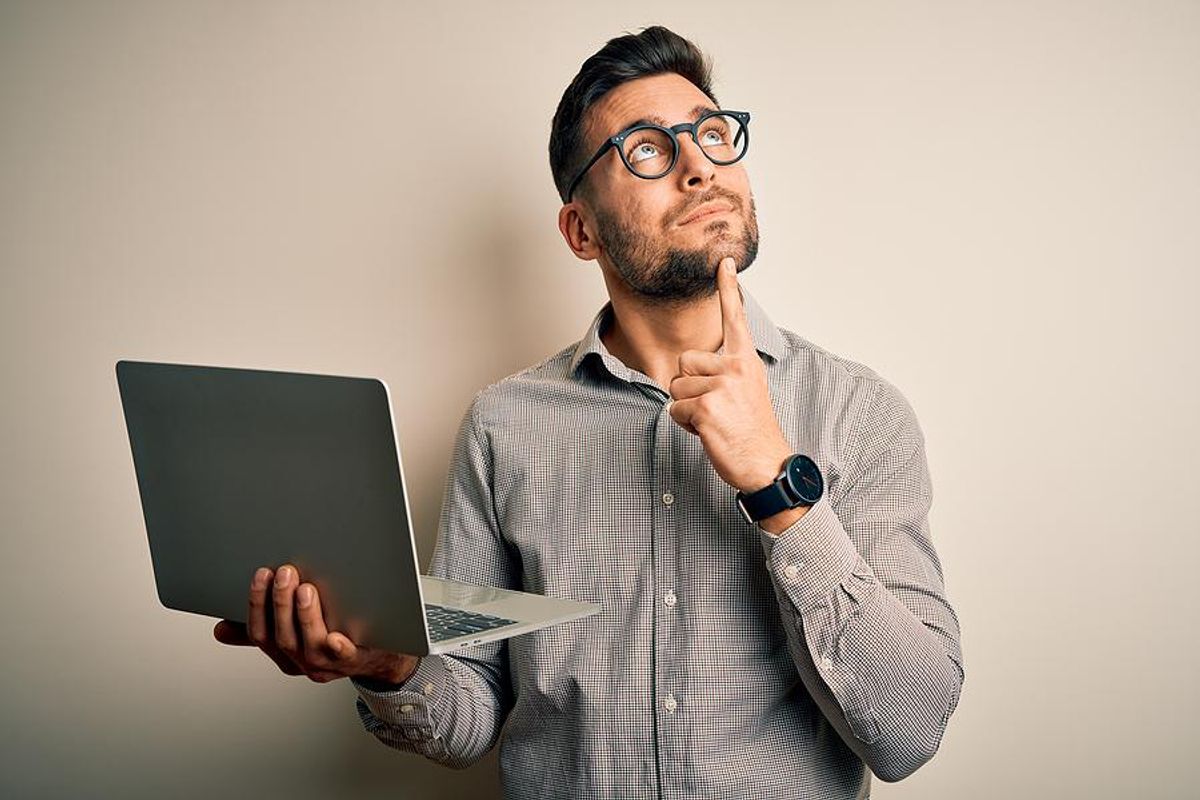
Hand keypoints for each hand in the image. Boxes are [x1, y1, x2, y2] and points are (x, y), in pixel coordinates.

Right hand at [213, 564, 418, 684]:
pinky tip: (335, 635)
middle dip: (280, 603)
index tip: (261, 574)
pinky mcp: (354, 661)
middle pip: (283, 637)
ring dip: (304, 616)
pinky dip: (337, 647)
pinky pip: (344, 657)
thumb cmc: (334, 638)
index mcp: (283, 653)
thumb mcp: (294, 634)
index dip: (256, 605)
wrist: (377, 657)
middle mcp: (302, 662)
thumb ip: (264, 627)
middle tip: (284, 573)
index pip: (260, 633)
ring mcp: (327, 664)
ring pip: (309, 644)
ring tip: (306, 588)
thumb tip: (220, 629)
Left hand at [667, 257, 791, 492]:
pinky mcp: (707, 407)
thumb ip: (724, 372)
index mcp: (746, 360)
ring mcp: (721, 386)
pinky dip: (686, 425)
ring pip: (676, 388)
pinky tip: (711, 432)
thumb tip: (691, 368)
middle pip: (683, 362)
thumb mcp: (746, 390)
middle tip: (718, 409)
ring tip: (717, 421)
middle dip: (690, 388)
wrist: (766, 464)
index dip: (728, 288)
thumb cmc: (752, 430)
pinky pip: (675, 410)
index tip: (724, 261)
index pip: (734, 318)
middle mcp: (735, 366)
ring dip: (688, 409)